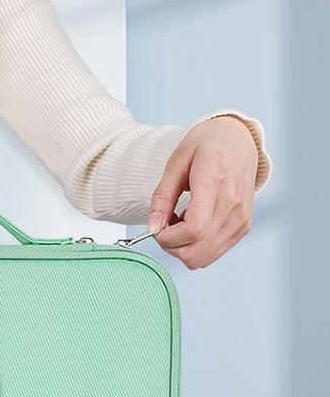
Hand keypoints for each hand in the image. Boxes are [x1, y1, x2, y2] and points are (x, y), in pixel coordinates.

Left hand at [147, 116, 258, 268]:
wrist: (239, 139)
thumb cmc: (206, 145)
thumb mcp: (176, 162)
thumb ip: (162, 197)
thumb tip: (153, 228)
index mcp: (216, 182)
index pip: (194, 230)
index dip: (169, 238)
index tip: (158, 227)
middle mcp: (233, 205)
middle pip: (197, 251)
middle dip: (171, 246)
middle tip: (166, 224)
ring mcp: (241, 219)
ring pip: (204, 258)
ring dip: (183, 248)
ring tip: (181, 222)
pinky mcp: (243, 227)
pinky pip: (213, 253)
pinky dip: (196, 247)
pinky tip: (194, 224)